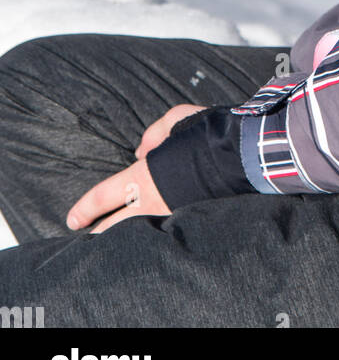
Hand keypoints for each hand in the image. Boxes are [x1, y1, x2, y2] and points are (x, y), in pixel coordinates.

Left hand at [66, 103, 206, 233]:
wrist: (246, 156)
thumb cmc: (210, 134)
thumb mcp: (178, 119)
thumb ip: (155, 132)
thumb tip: (142, 151)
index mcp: (144, 177)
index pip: (104, 197)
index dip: (85, 209)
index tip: (72, 220)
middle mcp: (155, 203)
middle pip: (116, 228)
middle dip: (99, 234)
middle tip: (87, 238)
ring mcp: (175, 216)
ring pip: (140, 233)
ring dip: (126, 238)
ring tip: (116, 241)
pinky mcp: (193, 221)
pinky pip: (167, 230)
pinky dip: (155, 233)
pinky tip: (153, 235)